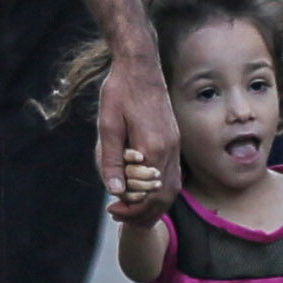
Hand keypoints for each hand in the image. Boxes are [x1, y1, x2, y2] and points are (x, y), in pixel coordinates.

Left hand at [92, 44, 180, 219]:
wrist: (140, 67)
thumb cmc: (120, 93)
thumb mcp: (107, 126)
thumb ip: (110, 160)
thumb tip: (115, 191)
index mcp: (152, 148)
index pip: (147, 194)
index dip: (131, 208)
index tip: (112, 209)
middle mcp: (169, 150)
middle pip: (163, 196)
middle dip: (143, 212)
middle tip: (120, 215)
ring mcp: (175, 145)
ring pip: (172, 188)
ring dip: (154, 204)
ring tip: (134, 210)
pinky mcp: (175, 140)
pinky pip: (173, 175)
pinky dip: (161, 190)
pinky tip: (146, 191)